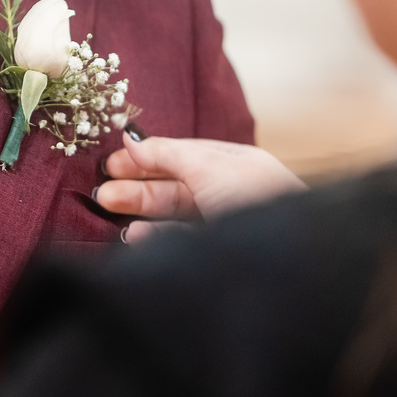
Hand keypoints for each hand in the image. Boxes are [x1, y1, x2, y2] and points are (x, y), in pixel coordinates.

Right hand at [95, 129, 306, 243]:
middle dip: (136, 185)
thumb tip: (130, 135)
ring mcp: (223, 226)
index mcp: (234, 164)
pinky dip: (155, 238)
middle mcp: (229, 192)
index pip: (182, 155)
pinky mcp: (216, 256)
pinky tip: (134, 236)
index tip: (111, 162)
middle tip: (101, 190)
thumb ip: (167, 153)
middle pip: (174, 185)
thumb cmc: (257, 201)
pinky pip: (180, 242)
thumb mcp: (209, 166)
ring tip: (109, 207)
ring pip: (174, 215)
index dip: (146, 156)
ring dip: (141, 210)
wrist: (294, 261)